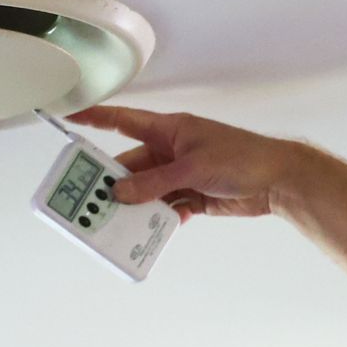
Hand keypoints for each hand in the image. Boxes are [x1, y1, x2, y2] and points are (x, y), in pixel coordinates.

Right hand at [65, 106, 304, 222]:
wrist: (278, 180)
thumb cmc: (243, 157)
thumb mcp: (194, 168)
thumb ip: (155, 182)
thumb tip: (120, 191)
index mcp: (170, 130)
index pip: (123, 121)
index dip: (95, 118)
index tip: (69, 117)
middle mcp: (172, 150)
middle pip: (131, 166)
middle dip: (113, 182)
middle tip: (90, 198)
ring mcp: (182, 174)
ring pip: (147, 191)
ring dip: (136, 205)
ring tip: (116, 221)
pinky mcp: (193, 196)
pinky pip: (167, 207)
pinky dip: (160, 218)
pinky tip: (152, 229)